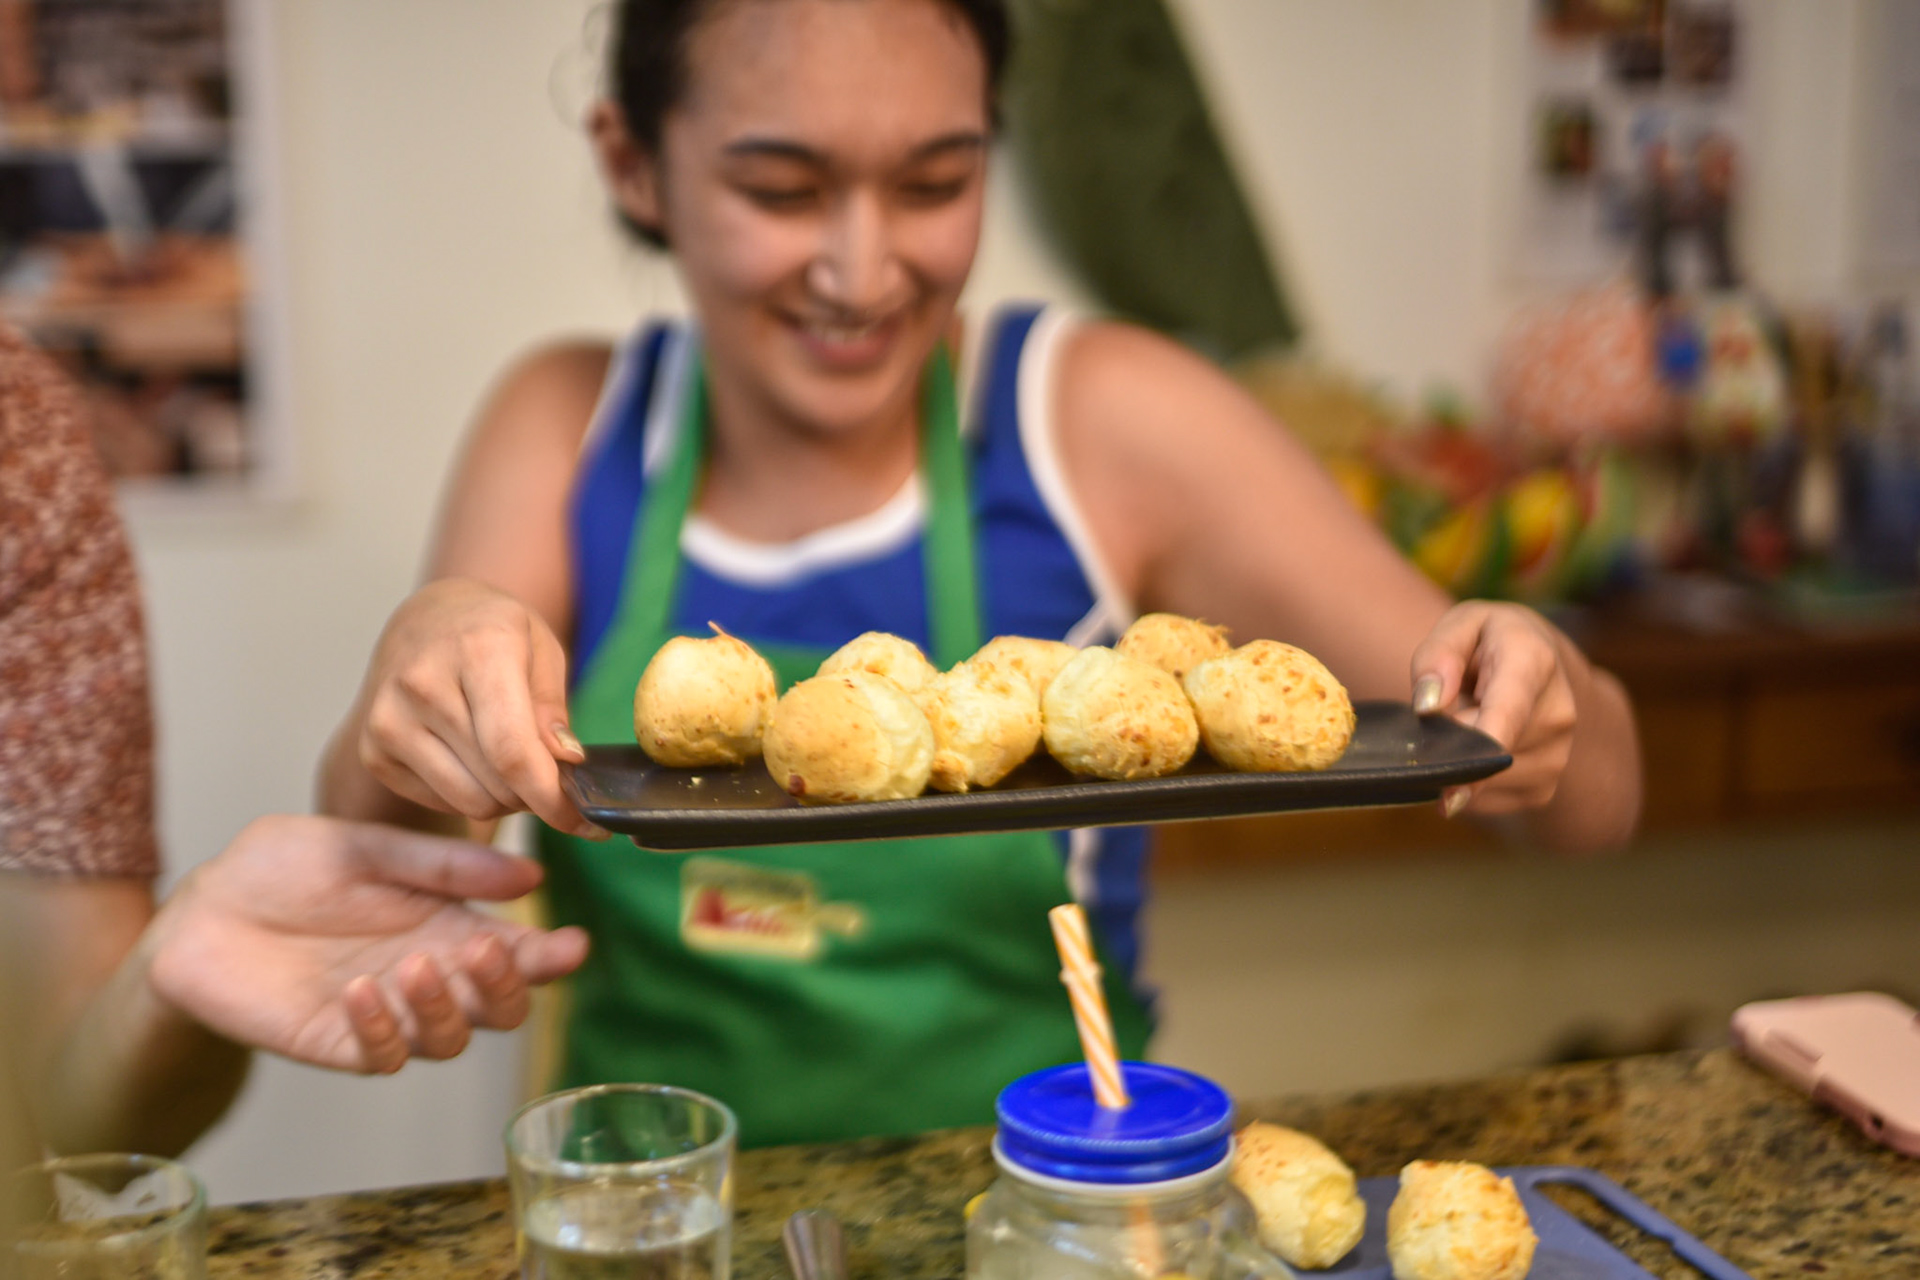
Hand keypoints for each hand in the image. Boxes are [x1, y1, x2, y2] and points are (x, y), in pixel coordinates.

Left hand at [145, 815, 588, 1073]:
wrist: (201, 906)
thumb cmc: (285, 868)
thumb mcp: (369, 847)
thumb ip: (444, 865)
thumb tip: (530, 874)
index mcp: (446, 924)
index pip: (516, 951)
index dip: (550, 956)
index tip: (573, 944)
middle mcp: (426, 974)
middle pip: (499, 1009)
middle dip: (508, 988)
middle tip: (489, 951)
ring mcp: (385, 1013)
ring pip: (449, 1040)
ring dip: (446, 1008)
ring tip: (415, 966)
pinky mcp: (336, 1041)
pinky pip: (381, 1057)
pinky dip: (382, 1029)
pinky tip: (360, 990)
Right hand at [356, 577, 600, 836]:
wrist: (425, 621)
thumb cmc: (494, 634)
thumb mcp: (542, 650)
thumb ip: (553, 710)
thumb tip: (565, 762)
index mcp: (477, 651)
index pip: (513, 751)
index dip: (552, 797)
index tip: (584, 821)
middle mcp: (422, 684)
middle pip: (495, 783)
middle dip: (536, 794)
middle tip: (549, 773)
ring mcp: (388, 720)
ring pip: (469, 801)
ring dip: (505, 799)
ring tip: (511, 763)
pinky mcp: (373, 752)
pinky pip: (441, 802)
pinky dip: (470, 794)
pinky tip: (473, 758)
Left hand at [1409, 601, 1581, 818]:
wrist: (1538, 663)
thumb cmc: (1488, 641)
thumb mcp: (1459, 625)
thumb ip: (1437, 656)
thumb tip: (1428, 706)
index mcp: (1534, 663)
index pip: (1505, 715)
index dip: (1475, 751)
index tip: (1448, 787)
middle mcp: (1557, 715)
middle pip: (1484, 755)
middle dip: (1446, 746)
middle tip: (1439, 716)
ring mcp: (1556, 757)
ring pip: (1481, 783)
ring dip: (1456, 765)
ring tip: (1465, 726)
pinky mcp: (1542, 789)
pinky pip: (1484, 802)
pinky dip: (1465, 785)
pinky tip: (1473, 753)